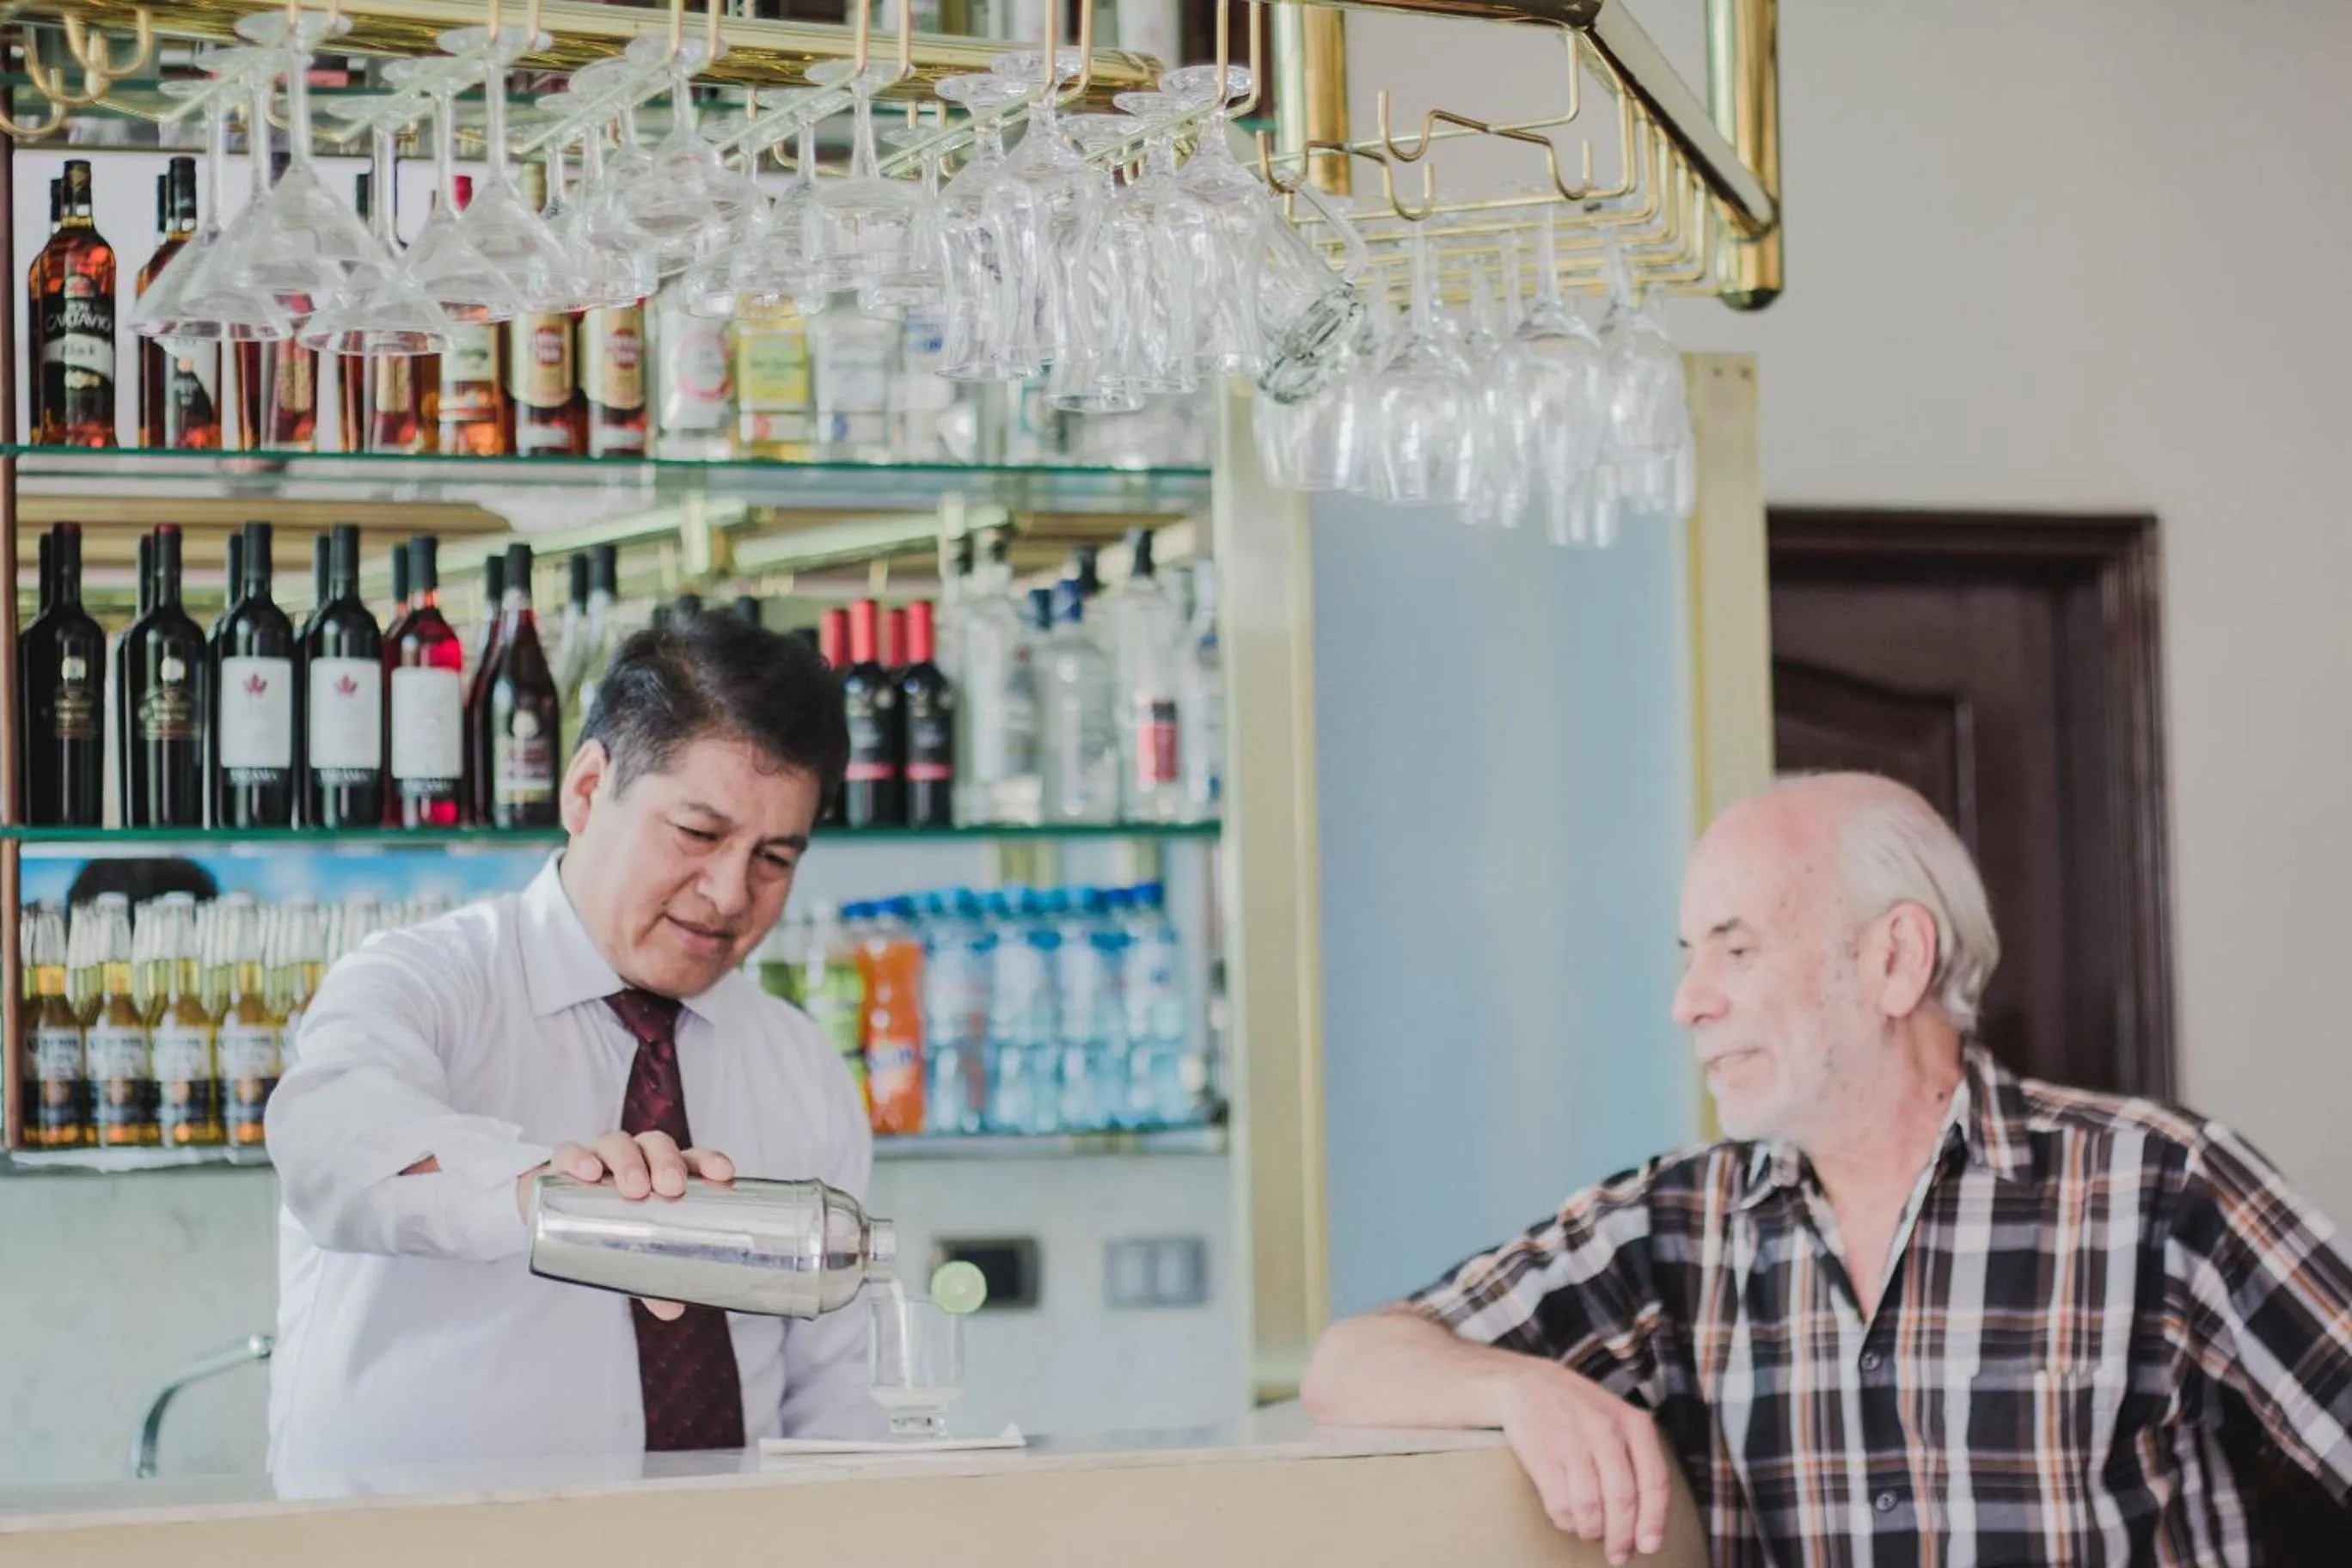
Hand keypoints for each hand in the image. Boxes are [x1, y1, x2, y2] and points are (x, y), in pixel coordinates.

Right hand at [513, 1132, 738, 1322]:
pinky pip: (571, 1152)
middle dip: (667, 1163)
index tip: (723, 1175)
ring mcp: (600, 1155)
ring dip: (629, 1162)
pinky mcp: (564, 1161)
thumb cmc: (607, 1223)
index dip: (709, 1162)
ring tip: (633, 1188)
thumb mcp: (631, 1249)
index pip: (692, 1159)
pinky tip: (588, 1173)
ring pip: (618, 1144)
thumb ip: (651, 1278)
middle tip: (671, 1188)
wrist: (550, 1208)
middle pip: (657, 1146)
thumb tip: (673, 1309)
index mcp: (661, 1171)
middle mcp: (636, 1156)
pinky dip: (580, 1159)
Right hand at [1493, 1359, 1671, 1563]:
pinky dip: (1567, 1521)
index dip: (1654, 1520)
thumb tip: (1647, 1523)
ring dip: (1591, 1531)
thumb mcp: (1620, 1420)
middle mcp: (1606, 1431)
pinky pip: (1560, 1505)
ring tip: (1590, 1532)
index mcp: (1634, 1424)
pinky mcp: (1543, 1455)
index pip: (1654, 1481)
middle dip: (1622, 1537)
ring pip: (1591, 1508)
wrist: (1527, 1383)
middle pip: (1622, 1500)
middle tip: (1618, 1555)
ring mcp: (1572, 1442)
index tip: (1649, 1547)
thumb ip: (1638, 1462)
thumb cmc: (1581, 1410)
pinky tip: (1569, 1517)